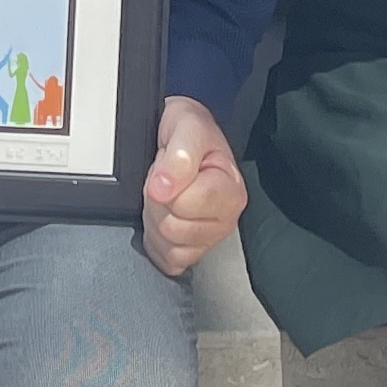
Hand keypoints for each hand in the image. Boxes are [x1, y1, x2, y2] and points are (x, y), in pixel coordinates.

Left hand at [139, 96, 244, 274]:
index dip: (167, 182)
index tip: (171, 164)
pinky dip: (156, 239)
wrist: (183, 135)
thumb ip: (179, 155)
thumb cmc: (190, 131)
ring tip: (166, 194)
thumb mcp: (188, 126)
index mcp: (231, 191)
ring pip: (166, 244)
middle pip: (172, 227)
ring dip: (155, 216)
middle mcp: (226, 219)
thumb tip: (162, 188)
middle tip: (166, 179)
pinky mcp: (191, 253)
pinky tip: (164, 214)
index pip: (185, 203)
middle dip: (158, 200)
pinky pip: (165, 259)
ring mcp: (209, 239)